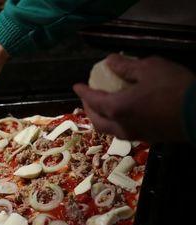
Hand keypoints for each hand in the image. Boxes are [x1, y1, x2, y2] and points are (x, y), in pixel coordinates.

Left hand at [74, 54, 194, 142]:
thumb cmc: (174, 87)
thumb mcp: (149, 68)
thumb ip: (125, 66)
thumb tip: (109, 61)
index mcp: (117, 108)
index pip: (92, 100)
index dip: (83, 92)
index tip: (76, 86)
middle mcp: (121, 126)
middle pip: (96, 120)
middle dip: (88, 108)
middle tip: (87, 97)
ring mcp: (134, 135)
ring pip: (108, 129)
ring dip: (100, 117)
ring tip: (101, 106)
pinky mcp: (147, 138)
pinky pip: (122, 131)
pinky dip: (114, 122)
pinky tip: (121, 114)